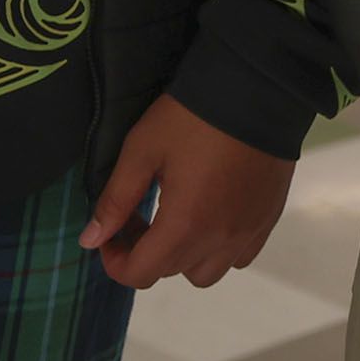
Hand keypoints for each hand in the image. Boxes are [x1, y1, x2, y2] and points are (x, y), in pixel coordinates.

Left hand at [79, 93, 294, 290]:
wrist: (259, 87)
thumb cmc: (193, 117)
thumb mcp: (143, 149)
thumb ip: (116, 199)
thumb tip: (91, 240)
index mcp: (184, 225)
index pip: (140, 273)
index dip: (115, 261)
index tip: (109, 235)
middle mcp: (218, 239)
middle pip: (170, 272)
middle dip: (144, 252)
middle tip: (138, 216)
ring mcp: (248, 231)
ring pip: (207, 273)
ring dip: (184, 258)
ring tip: (178, 222)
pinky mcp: (268, 217)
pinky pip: (241, 255)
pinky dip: (221, 249)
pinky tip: (213, 217)